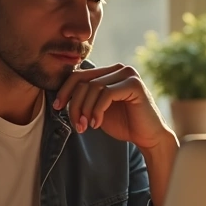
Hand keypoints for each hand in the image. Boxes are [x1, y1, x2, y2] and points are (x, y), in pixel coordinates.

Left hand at [53, 64, 173, 150]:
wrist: (149, 137)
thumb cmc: (124, 124)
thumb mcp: (97, 110)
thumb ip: (85, 100)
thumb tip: (61, 97)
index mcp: (109, 72)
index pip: (78, 75)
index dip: (65, 90)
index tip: (57, 107)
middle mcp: (118, 69)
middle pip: (83, 81)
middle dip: (74, 104)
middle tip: (76, 125)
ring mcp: (128, 74)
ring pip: (93, 88)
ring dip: (84, 110)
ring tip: (85, 127)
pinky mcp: (134, 84)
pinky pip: (106, 94)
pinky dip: (97, 110)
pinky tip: (97, 124)